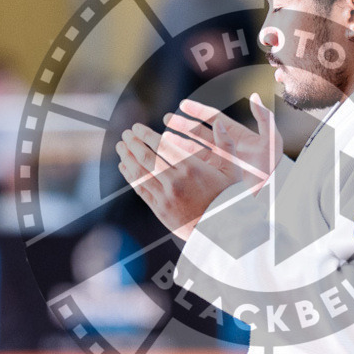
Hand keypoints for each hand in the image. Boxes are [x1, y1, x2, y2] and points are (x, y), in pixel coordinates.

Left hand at [116, 120, 240, 240]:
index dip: (146, 135)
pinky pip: (140, 190)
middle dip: (133, 143)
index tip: (137, 127)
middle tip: (125, 133)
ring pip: (140, 173)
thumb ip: (226, 145)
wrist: (223, 230)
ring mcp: (166, 197)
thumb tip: (220, 123)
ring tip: (121, 147)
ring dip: (127, 158)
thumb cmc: (229, 198)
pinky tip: (124, 167)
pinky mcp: (160, 210)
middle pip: (147, 158)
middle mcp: (176, 181)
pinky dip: (130, 176)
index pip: (162, 146)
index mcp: (192, 168)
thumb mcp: (233, 170)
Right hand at [164, 92, 282, 192]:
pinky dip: (181, 160)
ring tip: (161, 137)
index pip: (212, 118)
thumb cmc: (273, 165)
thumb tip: (255, 96)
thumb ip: (265, 118)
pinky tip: (169, 157)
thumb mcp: (272, 140)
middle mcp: (224, 146)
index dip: (198, 110)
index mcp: (235, 134)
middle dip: (182, 125)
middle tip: (166, 119)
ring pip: (193, 148)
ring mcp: (217, 160)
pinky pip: (194, 165)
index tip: (182, 105)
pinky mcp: (213, 174)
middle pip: (199, 131)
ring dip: (178, 142)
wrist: (271, 191)